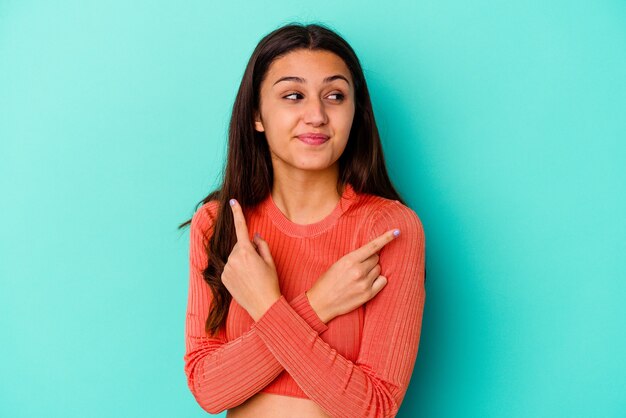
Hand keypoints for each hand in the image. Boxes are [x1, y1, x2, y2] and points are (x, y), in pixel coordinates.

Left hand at [221, 198, 280, 321]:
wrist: (263, 306)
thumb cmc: (270, 283)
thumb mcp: (270, 261)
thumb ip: (261, 244)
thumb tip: (253, 235)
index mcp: (247, 252)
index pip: (241, 228)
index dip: (237, 213)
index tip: (233, 202)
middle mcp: (233, 258)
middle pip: (240, 246)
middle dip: (248, 250)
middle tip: (259, 265)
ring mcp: (227, 269)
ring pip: (234, 256)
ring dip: (242, 260)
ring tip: (252, 275)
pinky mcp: (223, 277)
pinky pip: (230, 267)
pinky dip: (236, 270)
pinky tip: (245, 280)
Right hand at [306, 228, 400, 322]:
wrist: (321, 303)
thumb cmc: (327, 281)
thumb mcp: (338, 264)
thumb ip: (355, 258)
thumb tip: (373, 252)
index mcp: (349, 260)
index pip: (372, 246)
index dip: (386, 238)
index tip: (397, 232)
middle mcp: (358, 271)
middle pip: (376, 258)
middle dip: (370, 260)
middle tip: (359, 267)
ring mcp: (364, 283)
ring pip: (378, 269)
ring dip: (373, 271)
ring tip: (359, 277)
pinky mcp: (368, 294)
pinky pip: (382, 281)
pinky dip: (378, 280)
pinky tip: (367, 283)